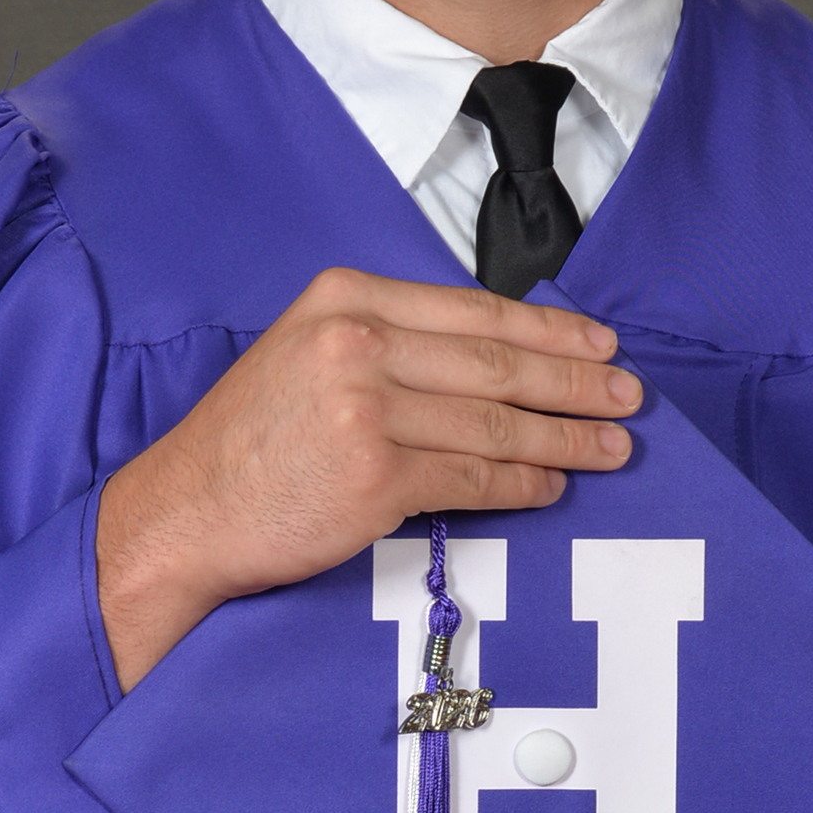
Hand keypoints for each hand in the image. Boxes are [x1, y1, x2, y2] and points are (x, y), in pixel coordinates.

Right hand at [94, 268, 638, 684]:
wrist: (183, 513)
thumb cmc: (247, 443)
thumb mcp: (306, 354)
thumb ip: (389, 343)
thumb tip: (495, 360)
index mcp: (345, 298)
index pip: (474, 311)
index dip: (550, 331)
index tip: (599, 345)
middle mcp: (357, 342)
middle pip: (497, 362)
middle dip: (576, 383)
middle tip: (629, 396)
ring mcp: (366, 408)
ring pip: (496, 422)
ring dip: (566, 438)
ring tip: (610, 448)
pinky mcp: (375, 475)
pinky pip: (473, 479)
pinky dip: (523, 484)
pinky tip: (552, 486)